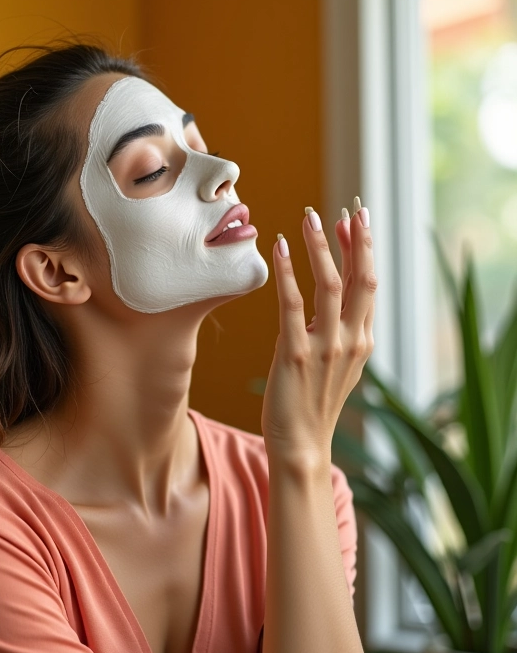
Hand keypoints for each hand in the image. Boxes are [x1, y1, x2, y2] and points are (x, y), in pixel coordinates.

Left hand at [260, 202, 376, 465]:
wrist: (302, 445)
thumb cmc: (314, 401)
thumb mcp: (338, 363)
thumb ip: (341, 331)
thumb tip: (331, 297)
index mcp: (363, 340)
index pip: (370, 284)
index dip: (364, 249)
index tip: (356, 220)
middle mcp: (351, 340)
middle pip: (362, 279)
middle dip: (357, 240)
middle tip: (350, 208)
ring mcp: (324, 347)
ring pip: (331, 285)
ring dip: (322, 247)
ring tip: (311, 218)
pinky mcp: (293, 353)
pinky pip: (291, 305)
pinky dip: (288, 273)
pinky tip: (281, 248)